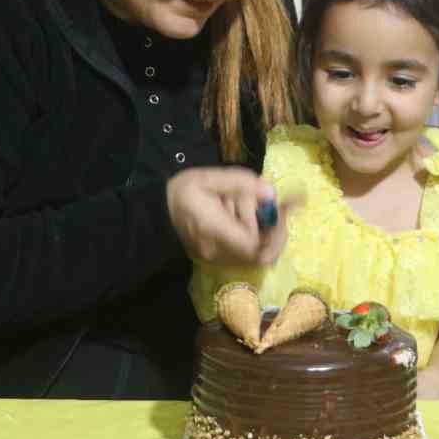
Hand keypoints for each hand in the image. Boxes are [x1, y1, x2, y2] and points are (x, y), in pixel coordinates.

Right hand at [166, 166, 289, 267]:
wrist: (157, 212)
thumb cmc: (182, 192)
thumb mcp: (208, 178)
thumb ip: (241, 184)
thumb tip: (271, 193)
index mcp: (215, 229)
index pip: (255, 245)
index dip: (275, 232)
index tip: (282, 211)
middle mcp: (218, 251)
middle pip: (261, 254)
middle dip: (275, 232)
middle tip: (280, 211)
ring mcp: (218, 259)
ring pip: (256, 257)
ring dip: (266, 236)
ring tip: (262, 212)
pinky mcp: (219, 259)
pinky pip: (248, 255)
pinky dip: (257, 239)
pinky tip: (253, 220)